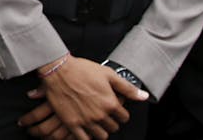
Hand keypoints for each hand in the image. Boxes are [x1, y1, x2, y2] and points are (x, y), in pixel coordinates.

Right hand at [19, 57, 146, 139]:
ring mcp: (86, 120)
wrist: (58, 70)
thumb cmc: (82, 69)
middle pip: (113, 127)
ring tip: (95, 122)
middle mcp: (100, 114)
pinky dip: (87, 137)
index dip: (120, 113)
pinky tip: (85, 130)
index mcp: (110, 103)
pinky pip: (84, 139)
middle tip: (104, 114)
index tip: (114, 109)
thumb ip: (128, 88)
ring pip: (101, 136)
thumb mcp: (108, 74)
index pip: (124, 117)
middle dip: (111, 122)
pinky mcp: (72, 123)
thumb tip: (143, 96)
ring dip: (100, 130)